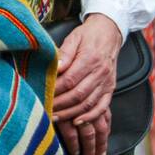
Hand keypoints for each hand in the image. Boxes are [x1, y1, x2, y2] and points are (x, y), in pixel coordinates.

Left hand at [53, 14, 121, 154]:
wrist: (109, 33)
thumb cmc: (88, 35)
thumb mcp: (73, 38)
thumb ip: (64, 54)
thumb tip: (55, 67)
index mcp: (90, 59)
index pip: (71, 79)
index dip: (57, 90)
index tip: (43, 94)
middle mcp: (101, 73)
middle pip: (79, 94)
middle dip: (61, 105)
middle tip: (46, 109)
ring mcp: (107, 82)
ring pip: (89, 103)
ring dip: (72, 113)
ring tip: (56, 117)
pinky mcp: (110, 88)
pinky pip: (102, 107)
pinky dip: (90, 116)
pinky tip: (77, 121)